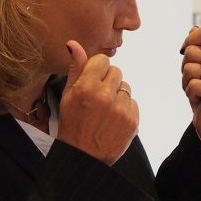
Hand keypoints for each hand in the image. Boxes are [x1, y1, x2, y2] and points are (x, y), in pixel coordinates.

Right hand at [57, 40, 138, 164]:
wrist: (83, 157)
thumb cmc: (72, 125)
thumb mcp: (68, 95)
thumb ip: (75, 68)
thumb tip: (73, 44)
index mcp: (86, 87)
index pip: (102, 60)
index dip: (97, 70)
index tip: (92, 80)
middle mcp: (104, 96)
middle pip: (116, 71)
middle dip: (108, 81)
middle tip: (98, 98)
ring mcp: (120, 109)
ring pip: (126, 87)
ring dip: (117, 95)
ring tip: (105, 110)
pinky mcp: (132, 121)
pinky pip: (133, 103)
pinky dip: (125, 109)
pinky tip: (113, 119)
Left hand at [180, 26, 200, 148]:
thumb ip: (198, 48)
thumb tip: (193, 28)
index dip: (190, 39)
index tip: (186, 52)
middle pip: (190, 52)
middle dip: (184, 68)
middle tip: (196, 80)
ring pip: (188, 69)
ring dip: (186, 83)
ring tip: (198, 91)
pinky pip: (192, 85)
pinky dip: (191, 94)